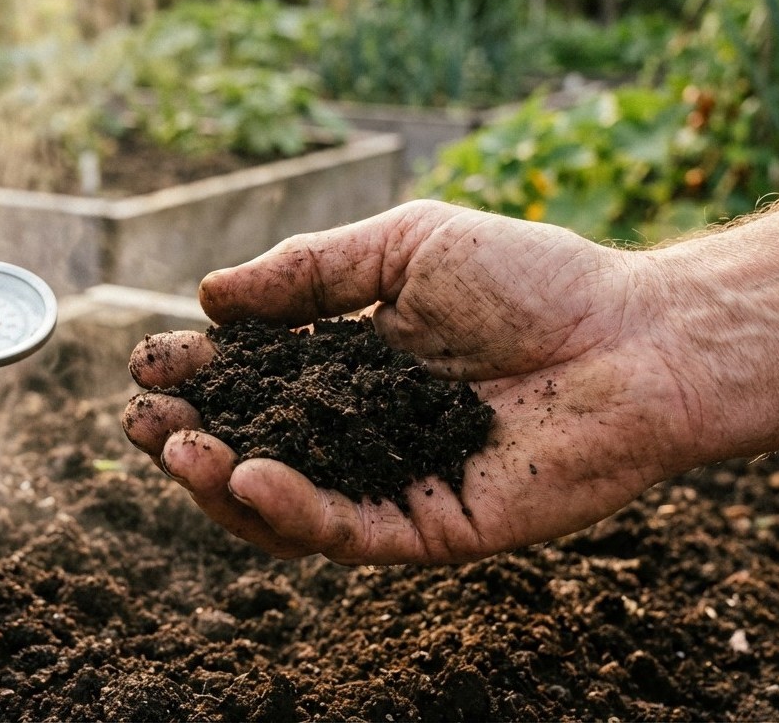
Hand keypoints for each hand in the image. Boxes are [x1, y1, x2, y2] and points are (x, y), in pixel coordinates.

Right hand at [123, 199, 701, 564]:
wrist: (636, 336)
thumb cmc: (534, 278)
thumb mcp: (405, 247)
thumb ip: (310, 271)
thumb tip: (210, 296)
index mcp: (349, 366)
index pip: (252, 380)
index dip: (197, 374)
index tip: (149, 358)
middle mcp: (360, 431)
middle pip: (251, 449)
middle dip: (186, 436)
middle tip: (142, 417)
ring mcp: (390, 483)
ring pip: (281, 505)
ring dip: (217, 482)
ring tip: (175, 447)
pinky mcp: (428, 527)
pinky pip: (344, 530)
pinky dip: (289, 509)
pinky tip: (248, 474)